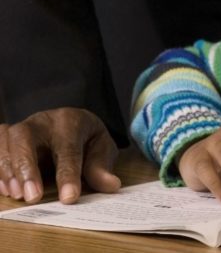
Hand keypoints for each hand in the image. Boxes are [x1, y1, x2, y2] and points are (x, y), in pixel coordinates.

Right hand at [0, 107, 119, 203]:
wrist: (71, 122)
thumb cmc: (86, 138)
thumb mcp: (101, 148)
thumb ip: (101, 167)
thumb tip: (111, 186)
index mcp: (70, 121)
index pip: (67, 148)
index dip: (68, 175)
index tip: (69, 198)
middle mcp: (41, 121)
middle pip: (25, 137)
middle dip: (26, 168)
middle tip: (31, 197)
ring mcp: (21, 127)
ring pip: (6, 141)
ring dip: (7, 170)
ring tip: (17, 196)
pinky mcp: (7, 137)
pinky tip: (4, 189)